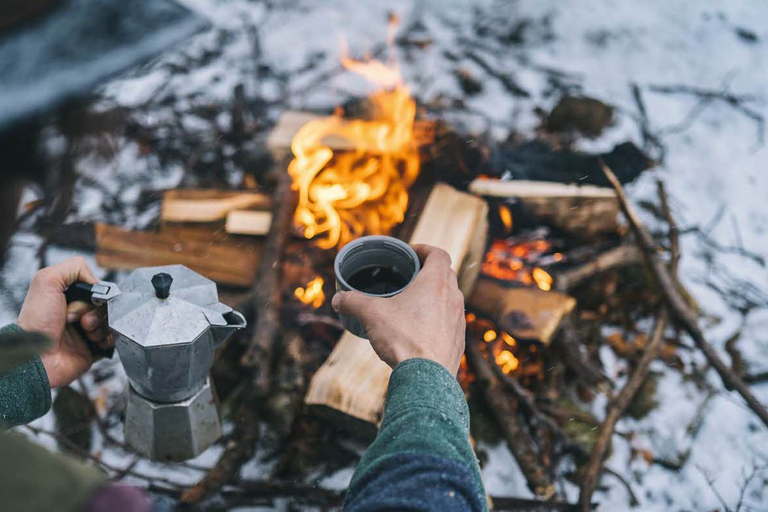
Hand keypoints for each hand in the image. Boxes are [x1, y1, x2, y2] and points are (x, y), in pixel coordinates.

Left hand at [17, 257, 111, 387]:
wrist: (37, 356)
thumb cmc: (37, 322)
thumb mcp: (47, 281)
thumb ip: (73, 268)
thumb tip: (97, 280)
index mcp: (68, 298)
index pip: (96, 290)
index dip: (95, 295)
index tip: (85, 300)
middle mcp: (77, 314)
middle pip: (106, 306)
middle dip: (97, 312)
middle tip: (82, 321)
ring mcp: (86, 332)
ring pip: (111, 322)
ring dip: (101, 327)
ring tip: (86, 333)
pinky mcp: (93, 349)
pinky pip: (112, 340)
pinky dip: (108, 339)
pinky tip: (95, 341)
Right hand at [332, 244, 465, 375]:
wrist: (427, 379)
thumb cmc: (403, 339)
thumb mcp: (371, 315)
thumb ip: (353, 302)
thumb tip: (338, 299)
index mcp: (436, 282)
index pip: (438, 254)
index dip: (425, 249)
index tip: (411, 253)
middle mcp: (453, 297)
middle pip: (446, 274)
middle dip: (428, 271)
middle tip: (410, 275)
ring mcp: (458, 320)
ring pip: (450, 298)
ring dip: (436, 295)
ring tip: (414, 302)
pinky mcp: (458, 340)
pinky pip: (450, 321)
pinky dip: (438, 318)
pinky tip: (422, 328)